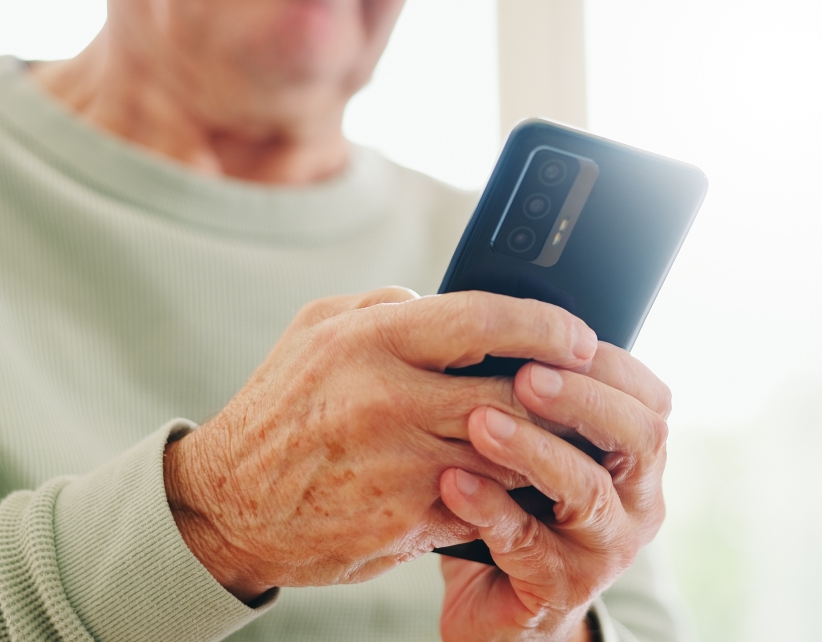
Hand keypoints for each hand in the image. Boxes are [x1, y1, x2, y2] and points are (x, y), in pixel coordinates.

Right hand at [163, 288, 598, 601]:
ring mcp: (400, 466)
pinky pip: (483, 501)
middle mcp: (387, 400)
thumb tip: (452, 300)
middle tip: (594, 392)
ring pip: (509, 452)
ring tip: (570, 438)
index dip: (545, 325)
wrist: (227, 506)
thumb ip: (387, 305)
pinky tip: (522, 483)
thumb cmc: (282, 409)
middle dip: (563, 394)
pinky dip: (508, 492)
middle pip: (512, 392)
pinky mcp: (407, 520)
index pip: (483, 320)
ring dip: (546, 447)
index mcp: (367, 341)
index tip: (580, 335)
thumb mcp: (317, 331)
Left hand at [437, 344, 670, 640]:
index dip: (607, 363)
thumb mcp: (537, 445)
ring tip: (480, 422)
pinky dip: (491, 507)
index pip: (648, 397)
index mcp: (637, 456)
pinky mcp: (562, 588)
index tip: (554, 334)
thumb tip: (502, 317)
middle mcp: (637, 500)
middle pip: (639, 438)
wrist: (497, 601)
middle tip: (527, 376)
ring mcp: (606, 549)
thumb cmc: (517, 504)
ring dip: (534, 450)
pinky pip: (528, 545)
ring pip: (586, 492)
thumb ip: (537, 397)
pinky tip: (454, 481)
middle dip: (583, 401)